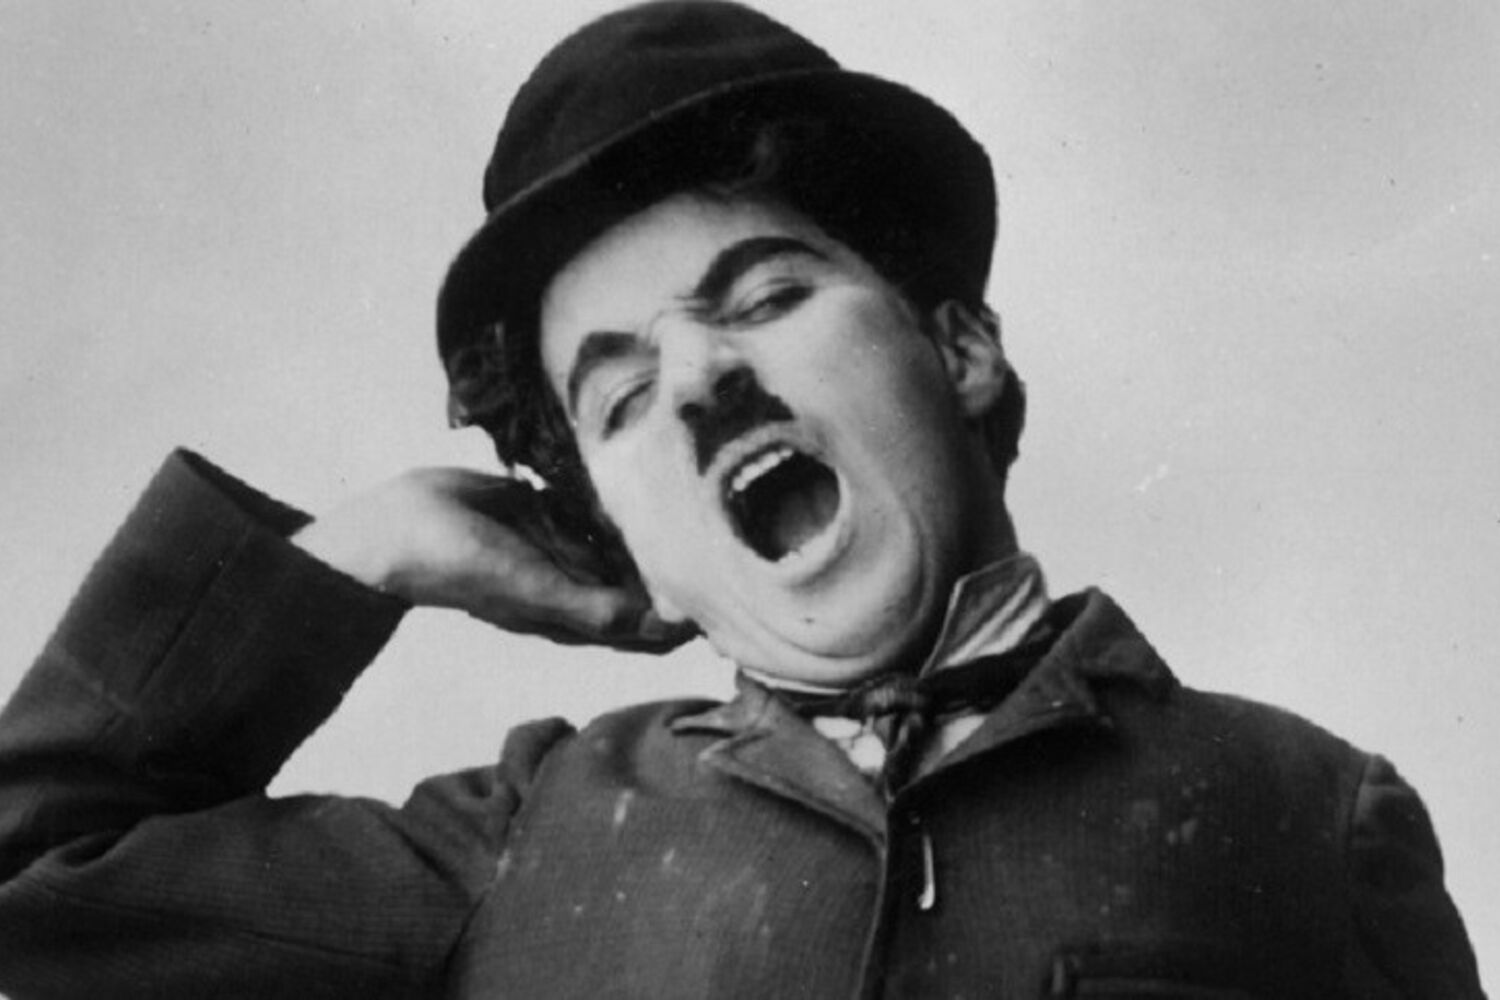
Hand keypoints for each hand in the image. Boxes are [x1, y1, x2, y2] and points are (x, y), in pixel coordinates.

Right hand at [293, 469, 692, 652]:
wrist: (399, 527)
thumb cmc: (461, 569)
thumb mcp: (531, 591)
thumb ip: (591, 607)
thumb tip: (659, 625)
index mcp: (578, 615)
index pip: (651, 626)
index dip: (690, 617)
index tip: (734, 593)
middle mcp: (578, 583)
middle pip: (646, 580)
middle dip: (681, 566)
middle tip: (732, 533)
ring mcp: (563, 545)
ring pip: (623, 541)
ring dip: (652, 529)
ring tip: (702, 500)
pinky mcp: (547, 509)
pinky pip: (592, 506)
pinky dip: (615, 499)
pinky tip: (646, 475)